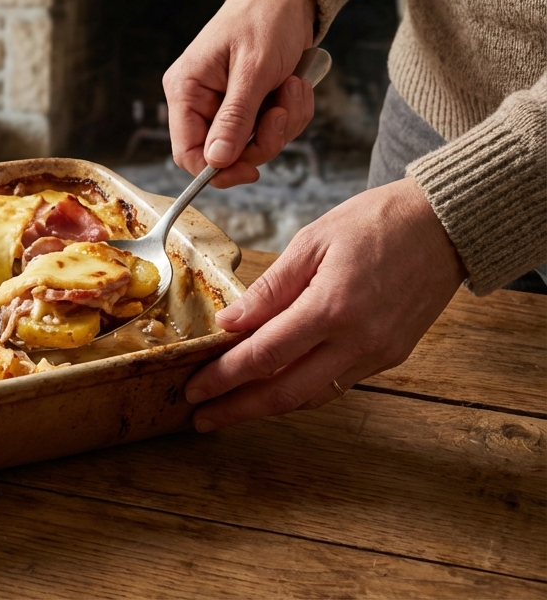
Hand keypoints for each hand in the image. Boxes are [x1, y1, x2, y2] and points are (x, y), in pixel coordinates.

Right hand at [163, 0, 317, 187]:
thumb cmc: (265, 18)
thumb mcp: (253, 69)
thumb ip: (234, 118)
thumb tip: (216, 161)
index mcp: (186, 90)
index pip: (187, 152)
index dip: (217, 169)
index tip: (251, 170)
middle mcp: (201, 101)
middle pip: (225, 154)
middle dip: (263, 139)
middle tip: (281, 111)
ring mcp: (226, 104)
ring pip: (253, 144)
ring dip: (283, 123)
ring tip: (292, 87)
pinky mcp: (250, 103)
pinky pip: (271, 129)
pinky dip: (291, 113)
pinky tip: (294, 86)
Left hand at [185, 178, 466, 431]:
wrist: (447, 225)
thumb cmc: (377, 222)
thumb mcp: (312, 242)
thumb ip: (270, 288)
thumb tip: (230, 323)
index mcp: (331, 307)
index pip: (263, 356)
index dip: (223, 378)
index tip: (194, 389)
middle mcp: (357, 340)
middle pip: (285, 392)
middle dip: (237, 409)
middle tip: (202, 418)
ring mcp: (378, 353)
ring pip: (312, 396)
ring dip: (268, 408)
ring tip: (231, 410)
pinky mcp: (392, 356)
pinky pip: (337, 384)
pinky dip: (302, 392)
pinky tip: (276, 389)